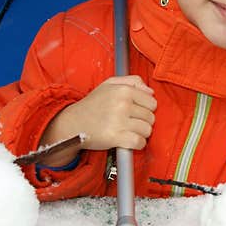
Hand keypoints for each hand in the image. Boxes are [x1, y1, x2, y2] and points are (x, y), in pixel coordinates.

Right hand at [39, 75, 156, 165]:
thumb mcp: (109, 84)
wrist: (72, 123)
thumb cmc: (92, 104)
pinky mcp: (115, 137)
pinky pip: (139, 142)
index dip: (146, 109)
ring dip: (140, 133)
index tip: (136, 112)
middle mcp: (122, 104)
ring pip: (147, 130)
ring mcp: (119, 121)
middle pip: (151, 117)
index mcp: (123, 90)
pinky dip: (137, 144)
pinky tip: (128, 140)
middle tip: (130, 122)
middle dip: (143, 121)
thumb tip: (151, 91)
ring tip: (128, 130)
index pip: (152, 102)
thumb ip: (132, 81)